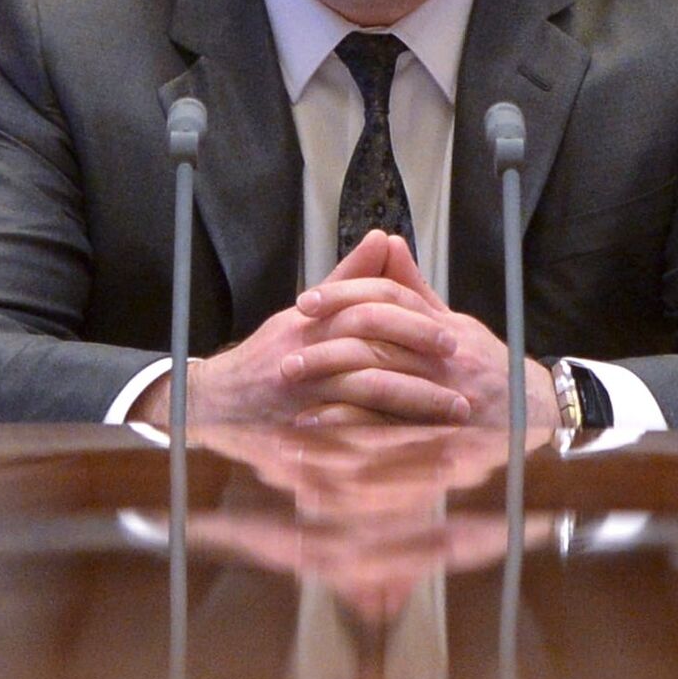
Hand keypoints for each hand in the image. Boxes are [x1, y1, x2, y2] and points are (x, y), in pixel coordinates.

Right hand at [134, 232, 472, 427]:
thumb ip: (348, 278)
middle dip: (420, 352)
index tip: (450, 331)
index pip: (367, 305)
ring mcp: (303, 388)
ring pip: (366, 385)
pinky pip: (351, 427)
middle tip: (459, 363)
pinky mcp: (301, 424)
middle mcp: (307, 347)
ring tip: (453, 408)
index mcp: (312, 317)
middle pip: (371, 341)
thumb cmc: (271, 355)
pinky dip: (389, 432)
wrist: (218, 403)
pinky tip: (420, 439)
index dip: (411, 316)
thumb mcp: (306, 312)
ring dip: (416, 397)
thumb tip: (383, 238)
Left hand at [280, 233, 560, 431]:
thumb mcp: (454, 321)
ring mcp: (439, 393)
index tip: (305, 301)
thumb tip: (388, 242)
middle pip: (376, 337)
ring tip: (294, 378)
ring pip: (378, 378)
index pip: (387, 297)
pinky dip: (347, 421)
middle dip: (327, 339)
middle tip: (288, 346)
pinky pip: (384, 424)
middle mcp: (440, 355)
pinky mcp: (434, 428)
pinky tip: (317, 420)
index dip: (345, 294)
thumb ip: (415, 287)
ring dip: (330, 379)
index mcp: (440, 324)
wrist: (531, 414)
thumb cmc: (486, 364)